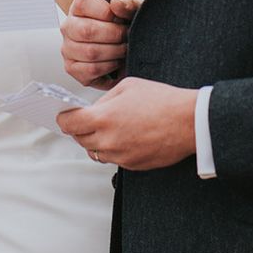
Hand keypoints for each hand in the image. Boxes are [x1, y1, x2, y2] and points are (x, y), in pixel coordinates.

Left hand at [57, 77, 196, 169]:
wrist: (187, 122)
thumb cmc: (161, 100)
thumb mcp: (128, 86)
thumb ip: (105, 99)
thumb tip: (95, 108)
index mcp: (103, 118)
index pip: (69, 124)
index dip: (64, 119)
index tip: (65, 116)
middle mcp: (108, 141)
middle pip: (80, 139)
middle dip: (81, 129)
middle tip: (88, 119)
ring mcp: (119, 156)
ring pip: (95, 152)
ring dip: (96, 141)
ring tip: (110, 127)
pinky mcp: (132, 165)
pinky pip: (113, 159)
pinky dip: (114, 149)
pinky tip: (126, 136)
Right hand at [60, 0, 139, 89]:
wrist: (127, 53)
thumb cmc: (124, 29)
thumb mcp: (132, 13)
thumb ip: (128, 5)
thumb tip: (116, 4)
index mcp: (80, 8)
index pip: (83, 3)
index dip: (106, 11)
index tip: (119, 17)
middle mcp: (70, 26)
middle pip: (87, 30)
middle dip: (114, 34)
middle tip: (125, 35)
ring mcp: (68, 48)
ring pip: (90, 52)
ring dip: (114, 51)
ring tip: (123, 49)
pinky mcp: (72, 68)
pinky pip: (92, 69)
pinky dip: (109, 66)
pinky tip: (115, 61)